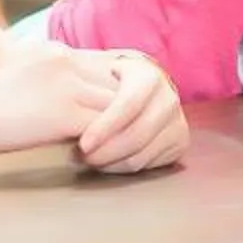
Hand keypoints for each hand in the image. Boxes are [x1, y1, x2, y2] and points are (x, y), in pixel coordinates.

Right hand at [0, 39, 118, 154]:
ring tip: (116, 154)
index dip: (118, 96)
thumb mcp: (23, 76)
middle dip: (128, 114)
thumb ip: (50, 81)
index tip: (122, 119)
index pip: (109, 69)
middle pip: (121, 85)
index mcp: (60, 53)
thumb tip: (67, 104)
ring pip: (120, 107)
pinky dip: (108, 146)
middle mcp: (68, 62)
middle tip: (127, 140)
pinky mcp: (64, 113)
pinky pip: (105, 130)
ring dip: (122, 132)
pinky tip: (97, 161)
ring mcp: (68, 86)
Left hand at [76, 51, 188, 174]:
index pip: (129, 105)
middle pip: (137, 135)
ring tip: (87, 159)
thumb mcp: (96, 74)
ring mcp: (177, 120)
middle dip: (104, 152)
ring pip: (140, 155)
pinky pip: (147, 165)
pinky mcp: (179, 141)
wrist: (134, 83)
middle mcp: (169, 97)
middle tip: (79, 157)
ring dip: (109, 163)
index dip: (105, 128)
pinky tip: (106, 161)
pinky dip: (122, 168)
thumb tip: (63, 104)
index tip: (82, 145)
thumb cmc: (106, 80)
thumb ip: (85, 89)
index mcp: (148, 75)